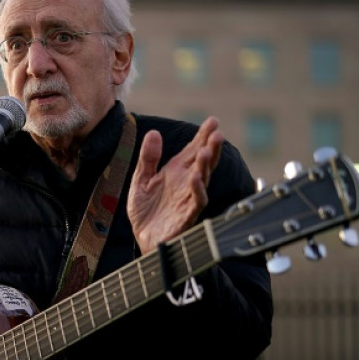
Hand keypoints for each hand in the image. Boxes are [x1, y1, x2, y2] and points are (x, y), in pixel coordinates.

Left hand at [128, 117, 223, 254]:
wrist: (142, 239)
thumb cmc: (145, 212)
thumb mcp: (141, 180)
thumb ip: (148, 159)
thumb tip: (153, 133)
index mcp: (176, 173)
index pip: (192, 151)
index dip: (202, 136)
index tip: (213, 120)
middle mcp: (186, 184)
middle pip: (202, 163)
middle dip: (211, 147)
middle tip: (217, 132)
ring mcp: (188, 199)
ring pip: (203, 180)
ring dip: (205, 165)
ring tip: (206, 150)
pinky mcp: (186, 216)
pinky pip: (196, 202)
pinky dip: (197, 190)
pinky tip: (195, 177)